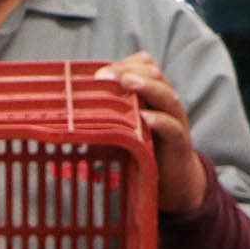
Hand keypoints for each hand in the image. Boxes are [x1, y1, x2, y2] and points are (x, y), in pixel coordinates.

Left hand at [97, 53, 211, 214]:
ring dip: (146, 86)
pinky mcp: (180, 143)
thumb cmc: (144, 152)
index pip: (144, 66)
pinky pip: (172, 127)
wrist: (174, 183)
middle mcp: (166, 104)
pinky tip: (144, 118)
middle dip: (128, 71)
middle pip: (156, 75)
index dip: (124, 64)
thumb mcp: (124, 130)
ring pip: (167, 96)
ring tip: (126, 82)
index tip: (98, 73)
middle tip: (104, 75)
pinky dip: (159, 121)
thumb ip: (108, 117)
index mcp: (153, 95)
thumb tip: (69, 113)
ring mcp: (176, 122)